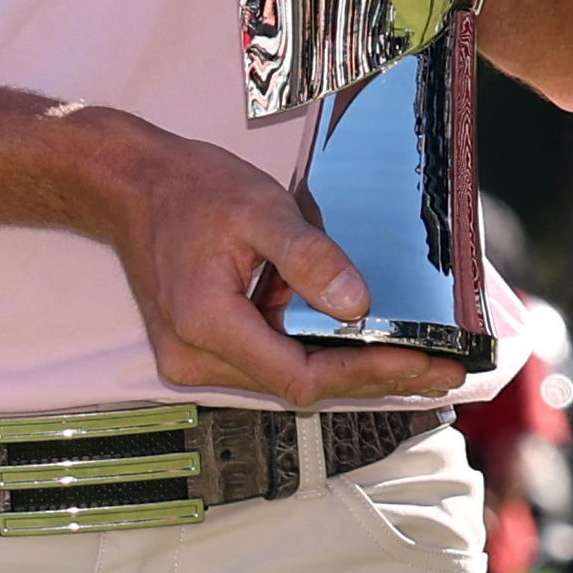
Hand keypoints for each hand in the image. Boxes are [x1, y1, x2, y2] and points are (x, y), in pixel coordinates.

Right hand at [72, 108, 463, 409]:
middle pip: (299, 386)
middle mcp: (194, 357)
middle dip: (372, 377)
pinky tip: (364, 346)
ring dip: (350, 369)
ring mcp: (194, 358)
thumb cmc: (191, 190)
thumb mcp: (259, 208)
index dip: (366, 372)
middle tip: (440, 370)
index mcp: (206, 324)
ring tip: (417, 361)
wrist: (132, 186)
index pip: (301, 375)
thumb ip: (309, 258)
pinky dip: (319, 354)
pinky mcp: (203, 350)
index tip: (422, 361)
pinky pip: (271, 361)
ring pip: (288, 378)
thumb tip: (358, 306)